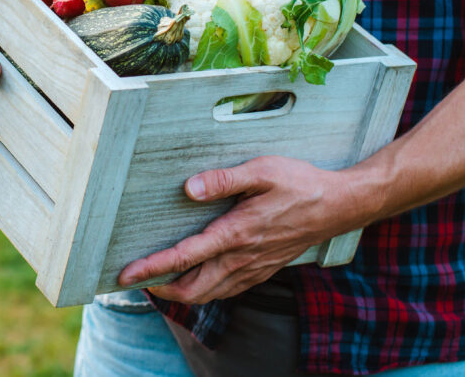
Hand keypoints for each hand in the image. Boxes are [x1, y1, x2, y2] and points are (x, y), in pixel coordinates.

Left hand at [118, 156, 362, 303]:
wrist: (338, 205)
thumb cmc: (299, 183)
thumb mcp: (261, 171)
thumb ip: (224, 179)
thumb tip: (189, 188)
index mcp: (236, 234)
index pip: (185, 257)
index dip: (152, 268)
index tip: (125, 273)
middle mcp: (242, 258)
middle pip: (192, 288)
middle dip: (159, 288)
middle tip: (134, 279)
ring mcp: (253, 268)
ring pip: (208, 293)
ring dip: (179, 292)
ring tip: (156, 280)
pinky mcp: (262, 270)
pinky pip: (226, 290)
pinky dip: (203, 290)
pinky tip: (193, 278)